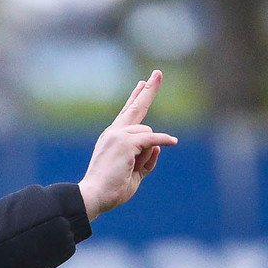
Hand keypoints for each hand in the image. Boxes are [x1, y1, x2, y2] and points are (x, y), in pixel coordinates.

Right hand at [78, 71, 177, 220]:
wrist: (95, 195)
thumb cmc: (112, 189)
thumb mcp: (134, 173)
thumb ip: (146, 159)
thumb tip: (158, 144)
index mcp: (113, 138)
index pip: (128, 113)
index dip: (136, 97)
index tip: (142, 84)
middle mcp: (114, 132)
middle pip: (136, 107)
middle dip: (148, 89)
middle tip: (158, 72)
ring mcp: (118, 135)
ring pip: (147, 135)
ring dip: (145, 155)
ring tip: (128, 170)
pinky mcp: (125, 142)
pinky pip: (152, 139)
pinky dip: (163, 140)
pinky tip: (173, 141)